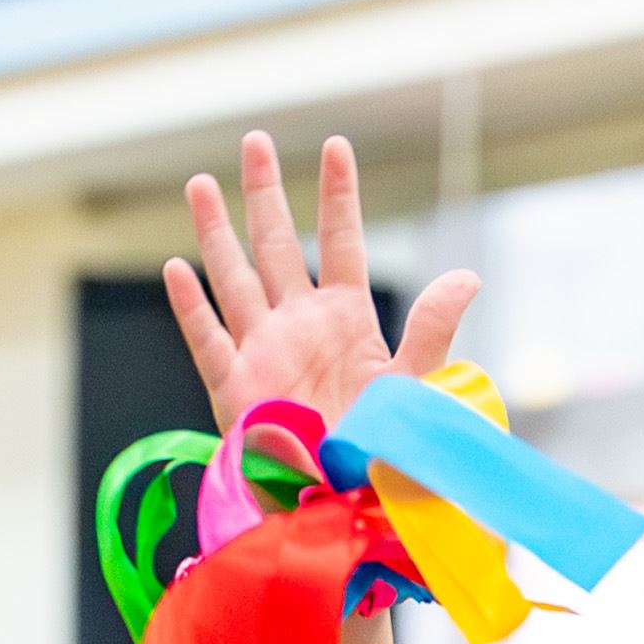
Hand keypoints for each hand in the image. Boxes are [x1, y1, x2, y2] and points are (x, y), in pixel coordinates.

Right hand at [164, 133, 477, 438]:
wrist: (347, 504)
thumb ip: (434, 327)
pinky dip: (191, 306)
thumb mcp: (414, 384)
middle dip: (264, 193)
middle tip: (254, 139)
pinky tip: (175, 268)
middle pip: (276, 245)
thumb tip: (468, 275)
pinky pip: (208, 340)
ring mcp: (264, 352)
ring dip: (217, 232)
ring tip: (200, 183)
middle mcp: (300, 326)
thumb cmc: (383, 451)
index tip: (336, 146)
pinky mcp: (235, 388)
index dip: (338, 195)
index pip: (341, 241)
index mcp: (347, 319)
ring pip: (234, 278)